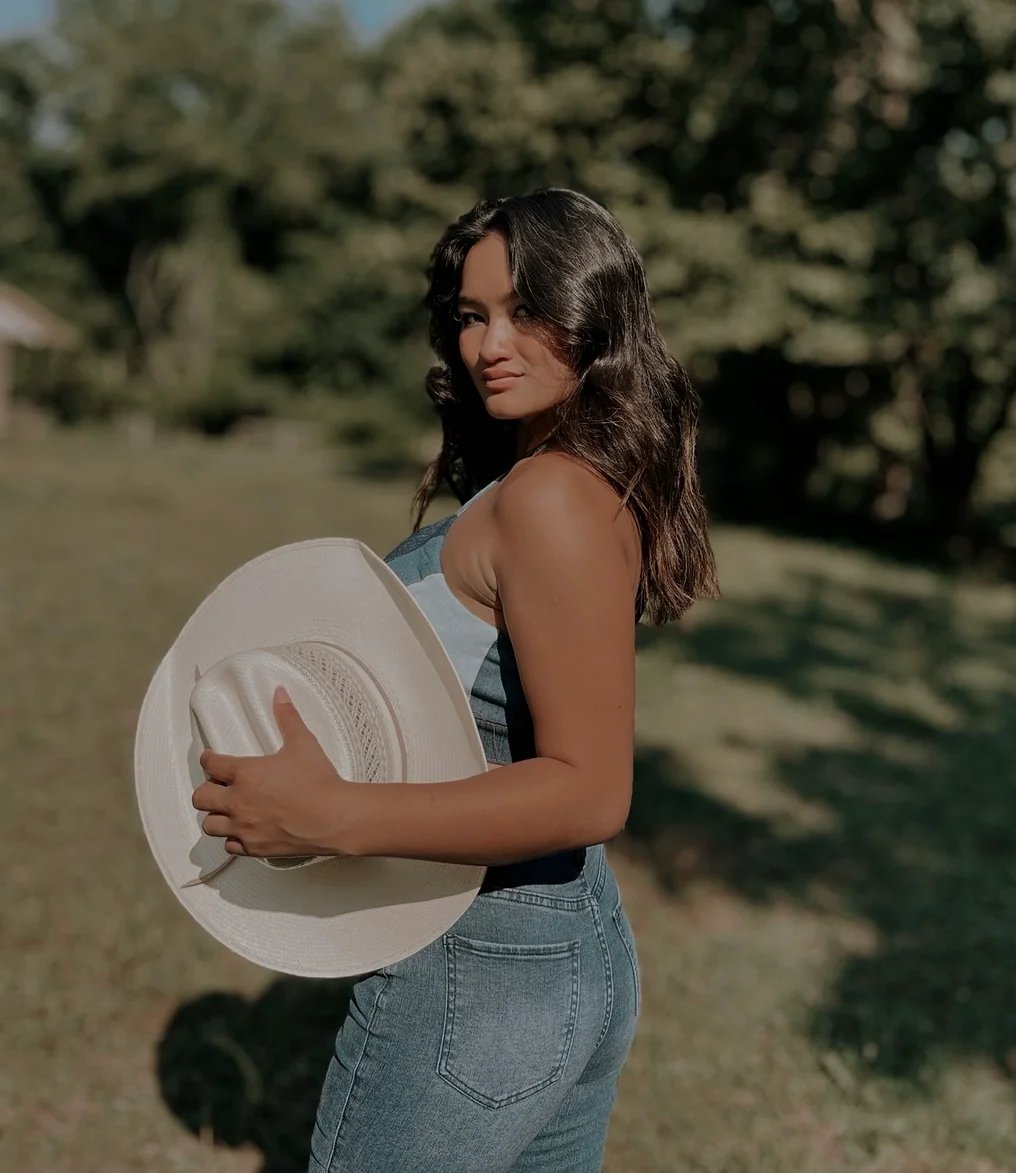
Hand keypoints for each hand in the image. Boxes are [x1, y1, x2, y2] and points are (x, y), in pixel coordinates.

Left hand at [192, 686, 360, 857]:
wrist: (335, 818)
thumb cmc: (319, 783)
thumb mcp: (303, 742)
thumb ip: (288, 717)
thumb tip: (280, 695)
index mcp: (246, 773)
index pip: (211, 764)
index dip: (208, 759)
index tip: (210, 758)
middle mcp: (238, 801)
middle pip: (200, 797)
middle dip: (206, 790)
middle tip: (217, 786)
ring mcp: (244, 827)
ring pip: (210, 824)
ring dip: (216, 816)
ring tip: (227, 810)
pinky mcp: (255, 847)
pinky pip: (230, 846)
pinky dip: (233, 838)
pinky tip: (243, 831)